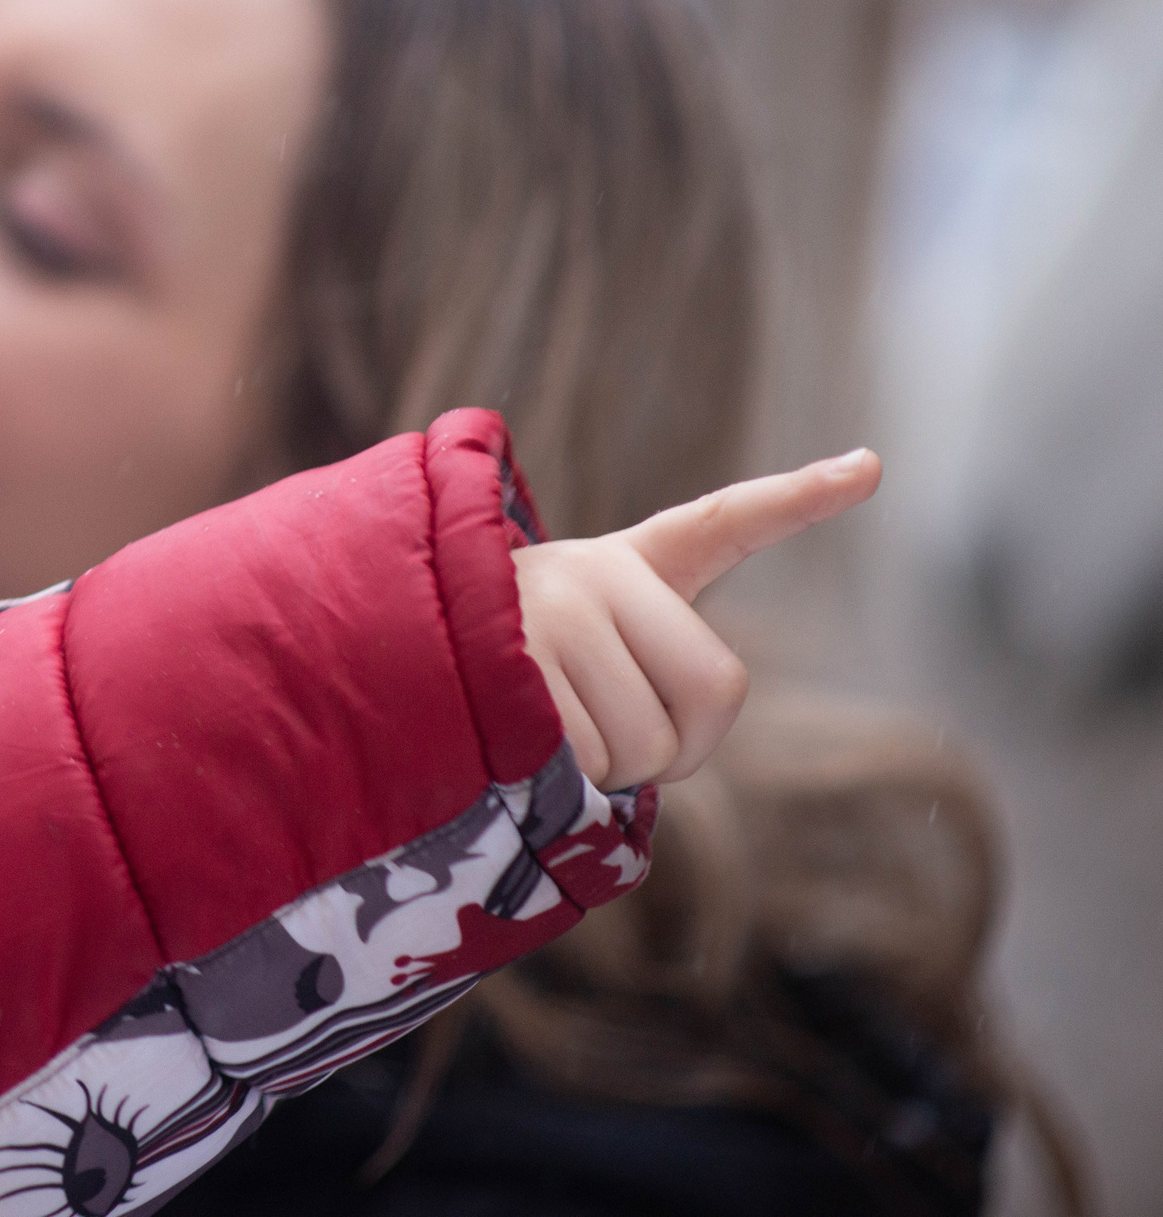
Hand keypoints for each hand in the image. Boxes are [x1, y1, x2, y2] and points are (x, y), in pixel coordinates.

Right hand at [513, 450, 881, 789]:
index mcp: (622, 565)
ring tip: (546, 731)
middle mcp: (594, 573)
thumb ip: (660, 676)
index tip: (868, 466)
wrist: (377, 672)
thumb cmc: (511, 679)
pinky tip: (519, 740)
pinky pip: (588, 763)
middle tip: (607, 740)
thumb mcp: (587, 660)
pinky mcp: (514, 662)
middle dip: (674, 749)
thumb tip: (738, 624)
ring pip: (647, 744)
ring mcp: (554, 611)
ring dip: (609, 773)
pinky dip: (565, 781)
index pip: (720, 523)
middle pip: (715, 688)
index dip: (798, 497)